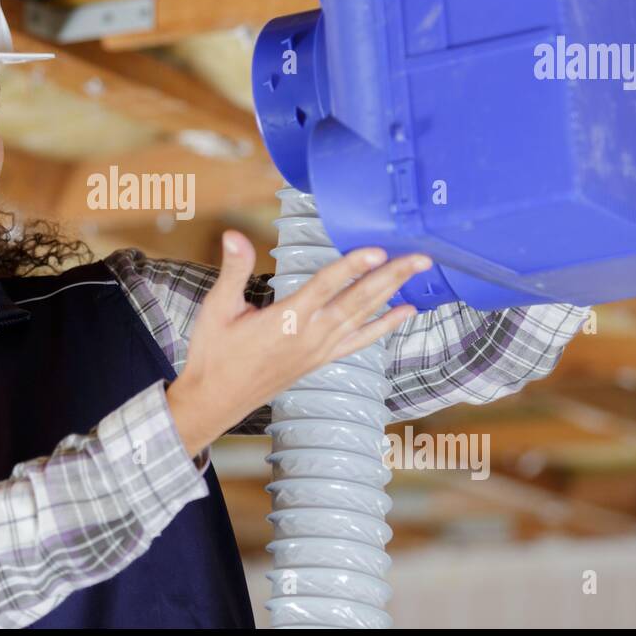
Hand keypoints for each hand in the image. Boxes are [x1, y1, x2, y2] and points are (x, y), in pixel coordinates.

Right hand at [165, 229, 430, 455]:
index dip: (353, 266)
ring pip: (364, 317)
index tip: (377, 250)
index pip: (326, 285)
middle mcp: (311, 336)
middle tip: (421, 257)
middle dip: (391, 276)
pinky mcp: (321, 360)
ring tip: (418, 273)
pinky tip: (403, 313)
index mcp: (286, 320)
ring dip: (393, 293)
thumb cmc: (214, 354)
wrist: (215, 400)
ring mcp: (319, 350)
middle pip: (358, 300)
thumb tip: (233, 235)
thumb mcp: (217, 309)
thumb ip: (233, 270)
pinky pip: (360, 341)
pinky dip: (384, 326)